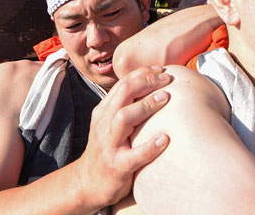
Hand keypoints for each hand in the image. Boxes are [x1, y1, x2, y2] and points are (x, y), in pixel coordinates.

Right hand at [74, 66, 172, 207]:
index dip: (142, 73)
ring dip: (145, 106)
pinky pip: (133, 156)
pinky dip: (149, 147)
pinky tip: (165, 139)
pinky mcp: (116, 167)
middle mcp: (104, 124)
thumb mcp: (110, 124)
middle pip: (123, 94)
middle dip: (146, 82)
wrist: (87, 184)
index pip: (122, 84)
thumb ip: (125, 107)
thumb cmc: (108, 150)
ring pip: (124, 118)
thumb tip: (153, 87)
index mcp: (104, 112)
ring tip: (165, 98)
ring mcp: (109, 145)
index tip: (161, 69)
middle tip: (167, 79)